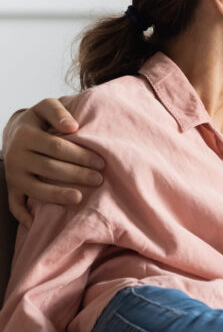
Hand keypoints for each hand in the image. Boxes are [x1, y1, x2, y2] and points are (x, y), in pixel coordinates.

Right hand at [3, 99, 104, 223]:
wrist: (14, 131)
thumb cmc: (39, 120)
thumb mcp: (45, 107)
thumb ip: (58, 112)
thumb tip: (72, 126)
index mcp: (26, 135)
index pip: (56, 147)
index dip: (80, 155)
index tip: (101, 162)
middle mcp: (16, 156)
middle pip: (49, 168)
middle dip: (76, 175)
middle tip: (98, 180)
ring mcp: (13, 174)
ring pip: (35, 188)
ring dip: (57, 195)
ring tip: (79, 198)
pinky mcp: (11, 187)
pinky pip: (14, 204)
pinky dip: (23, 215)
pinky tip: (37, 224)